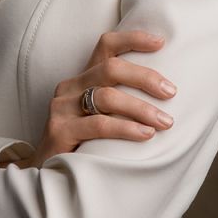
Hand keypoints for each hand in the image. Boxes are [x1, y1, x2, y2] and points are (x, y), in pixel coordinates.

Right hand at [12, 30, 175, 168]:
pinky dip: (126, 128)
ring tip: (165, 122)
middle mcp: (69, 87)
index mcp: (82, 79)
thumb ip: (121, 102)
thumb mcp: (99, 116)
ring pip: (107, 96)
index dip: (133, 39)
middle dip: (145, 78)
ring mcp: (61, 108)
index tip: (161, 43)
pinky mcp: (59, 131)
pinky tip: (145, 135)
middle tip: (171, 92)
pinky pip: (99, 125)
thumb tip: (166, 95)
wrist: (45, 178)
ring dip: (141, 108)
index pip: (106, 46)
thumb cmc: (82, 146)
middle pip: (111, 68)